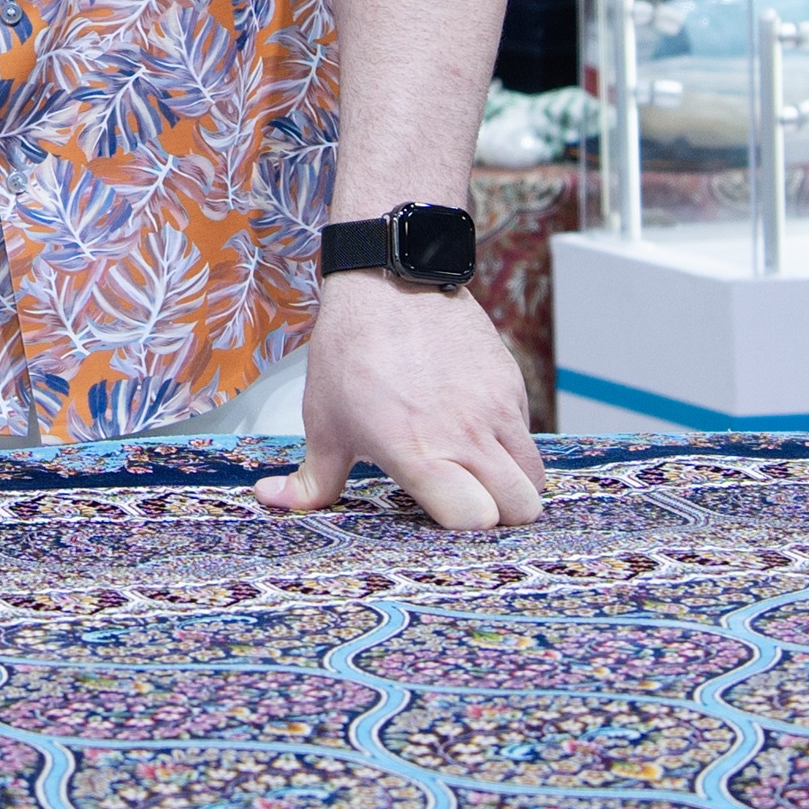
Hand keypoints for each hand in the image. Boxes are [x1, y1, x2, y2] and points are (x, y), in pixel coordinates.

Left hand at [263, 268, 547, 529]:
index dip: (462, 527)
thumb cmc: (351, 349)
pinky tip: (478, 433)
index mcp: (417, 452)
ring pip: (534, 477)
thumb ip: (311, 478)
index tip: (443, 517)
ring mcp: (495, 408)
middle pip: (520, 508)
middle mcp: (464, 435)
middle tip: (471, 504)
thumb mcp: (323, 420)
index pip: (474, 519)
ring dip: (513, 485)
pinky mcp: (511, 383)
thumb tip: (274, 500)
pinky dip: (511, 446)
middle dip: (500, 518)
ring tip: (479, 476)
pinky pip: (528, 434)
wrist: (387, 280)